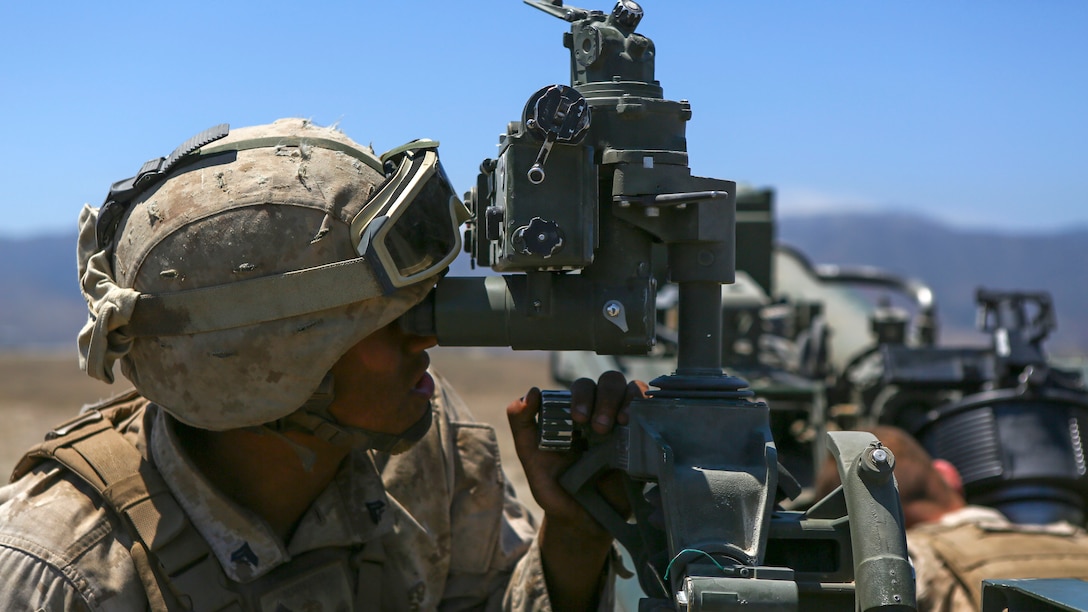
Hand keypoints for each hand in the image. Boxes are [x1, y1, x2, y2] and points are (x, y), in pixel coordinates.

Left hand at [507, 370, 646, 537]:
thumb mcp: (531, 457)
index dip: (582, 394)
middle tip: (598, 427)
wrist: (583, 520)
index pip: (583, 386)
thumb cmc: (555, 487)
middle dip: (605, 398)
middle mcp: (601, 412)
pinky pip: (652, 410)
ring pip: (631, 389)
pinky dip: (647, 407)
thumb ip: (522, 424)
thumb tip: (530, 392)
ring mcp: (624, 423)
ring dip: (626, 400)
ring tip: (618, 424)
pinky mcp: (643, 437)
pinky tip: (636, 423)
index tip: (578, 417)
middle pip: (609, 382)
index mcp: (575, 411)